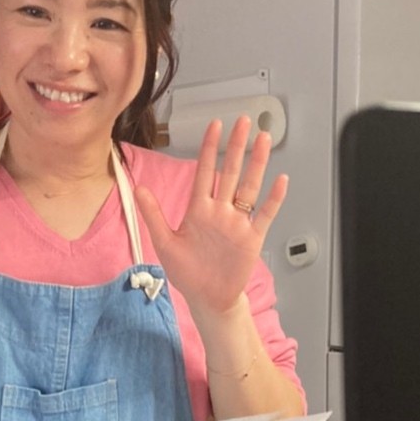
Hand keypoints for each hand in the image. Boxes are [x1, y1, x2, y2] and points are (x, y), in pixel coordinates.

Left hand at [135, 116, 286, 317]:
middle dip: (237, 146)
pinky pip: (264, 214)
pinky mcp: (251, 238)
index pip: (205, 171)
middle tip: (244, 122)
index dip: (209, 148)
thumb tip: (139, 189)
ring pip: (250, 187)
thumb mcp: (165, 243)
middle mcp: (220, 211)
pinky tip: (280, 181)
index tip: (215, 126)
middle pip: (231, 172)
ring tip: (264, 140)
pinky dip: (273, 199)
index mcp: (199, 210)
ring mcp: (237, 223)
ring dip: (257, 164)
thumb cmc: (187, 273)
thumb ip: (154, 214)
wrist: (207, 299)